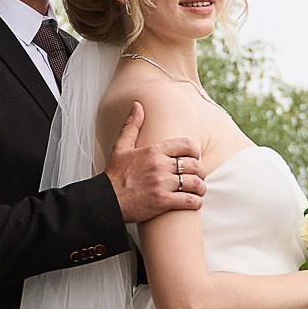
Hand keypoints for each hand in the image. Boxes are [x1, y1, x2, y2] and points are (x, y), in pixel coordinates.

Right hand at [106, 102, 205, 220]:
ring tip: (199, 190)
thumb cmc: (114, 174)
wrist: (106, 200)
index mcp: (153, 151)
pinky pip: (189, 200)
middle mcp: (160, 166)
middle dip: (200, 171)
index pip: (186, 145)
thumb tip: (138, 105)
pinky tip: (195, 202)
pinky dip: (196, 202)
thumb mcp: (121, 146)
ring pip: (194, 183)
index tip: (195, 158)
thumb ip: (132, 125)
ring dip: (200, 188)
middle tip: (198, 176)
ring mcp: (162, 184)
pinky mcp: (163, 201)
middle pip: (194, 165)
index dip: (195, 152)